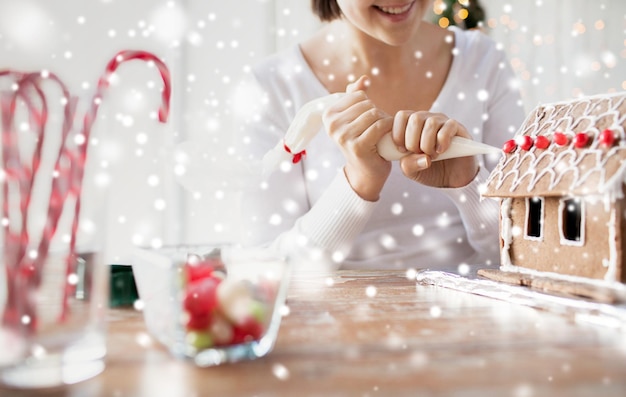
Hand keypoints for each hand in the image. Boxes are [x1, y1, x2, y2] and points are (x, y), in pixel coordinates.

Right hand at [322, 76, 392, 200]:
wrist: (365, 171)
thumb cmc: (362, 140)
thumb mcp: (356, 116)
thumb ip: (356, 95)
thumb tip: (364, 79)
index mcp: (328, 115)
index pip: (358, 95)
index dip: (369, 105)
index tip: (368, 120)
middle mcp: (332, 125)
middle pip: (366, 104)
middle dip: (378, 113)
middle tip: (378, 128)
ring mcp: (343, 136)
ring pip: (374, 114)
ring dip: (384, 121)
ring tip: (383, 133)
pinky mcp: (357, 146)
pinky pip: (380, 126)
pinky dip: (389, 129)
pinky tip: (389, 137)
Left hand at [392, 110, 477, 187]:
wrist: (450, 180)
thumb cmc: (428, 171)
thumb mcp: (411, 171)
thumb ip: (407, 164)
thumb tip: (418, 155)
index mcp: (412, 125)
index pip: (401, 116)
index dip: (398, 134)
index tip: (402, 150)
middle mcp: (427, 119)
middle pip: (415, 118)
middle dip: (413, 141)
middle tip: (419, 154)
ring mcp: (443, 122)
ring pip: (431, 123)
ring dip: (428, 143)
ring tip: (431, 156)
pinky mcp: (458, 129)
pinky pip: (449, 127)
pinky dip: (442, 141)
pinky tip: (441, 151)